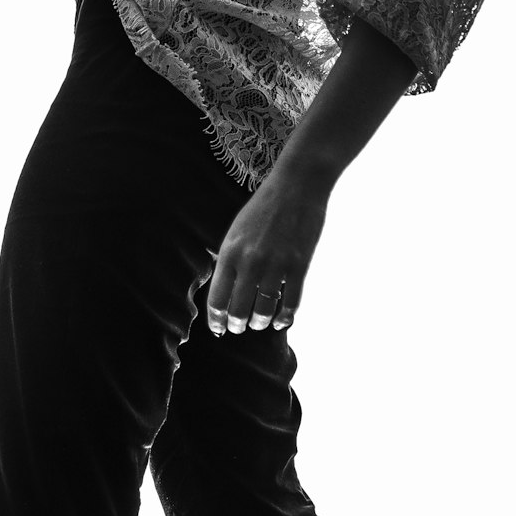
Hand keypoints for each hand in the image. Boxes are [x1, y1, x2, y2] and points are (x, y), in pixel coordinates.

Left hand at [205, 170, 328, 335]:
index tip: (218, 330)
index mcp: (230, 252)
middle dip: (237, 325)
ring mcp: (275, 265)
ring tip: (260, 324)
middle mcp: (250, 262)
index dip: (216, 320)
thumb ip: (229, 259)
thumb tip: (224, 289)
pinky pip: (291, 303)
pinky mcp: (298, 265)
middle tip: (239, 328)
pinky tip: (281, 321)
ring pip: (264, 311)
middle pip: (238, 310)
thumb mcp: (236, 230)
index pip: (217, 299)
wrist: (297, 186)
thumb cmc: (264, 206)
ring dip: (260, 323)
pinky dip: (285, 317)